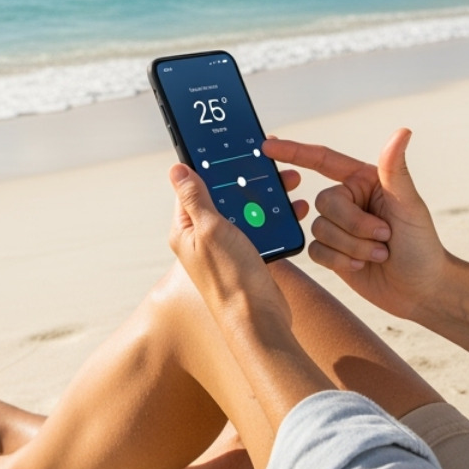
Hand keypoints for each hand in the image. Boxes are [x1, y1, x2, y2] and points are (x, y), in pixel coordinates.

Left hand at [166, 164, 291, 330]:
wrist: (259, 320)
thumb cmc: (230, 279)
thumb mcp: (210, 229)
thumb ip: (195, 198)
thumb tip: (176, 169)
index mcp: (185, 230)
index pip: (194, 187)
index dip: (212, 166)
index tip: (232, 148)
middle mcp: (202, 238)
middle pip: (224, 195)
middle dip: (247, 179)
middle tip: (272, 166)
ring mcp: (225, 248)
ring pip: (245, 210)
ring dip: (266, 197)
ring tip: (289, 182)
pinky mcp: (247, 257)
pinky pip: (260, 228)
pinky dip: (276, 218)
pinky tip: (293, 209)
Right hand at [264, 129, 450, 320]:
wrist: (421, 290)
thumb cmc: (422, 244)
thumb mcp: (409, 205)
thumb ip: (395, 169)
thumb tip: (402, 132)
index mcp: (363, 180)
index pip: (323, 160)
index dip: (295, 152)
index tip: (269, 146)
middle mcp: (349, 200)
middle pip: (323, 202)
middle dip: (353, 225)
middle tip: (384, 237)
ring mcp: (339, 227)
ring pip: (318, 229)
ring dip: (350, 246)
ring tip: (379, 254)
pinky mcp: (332, 252)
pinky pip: (315, 251)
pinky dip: (338, 260)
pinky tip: (361, 265)